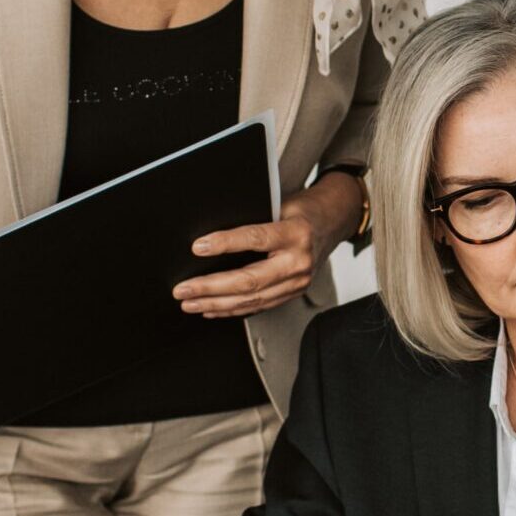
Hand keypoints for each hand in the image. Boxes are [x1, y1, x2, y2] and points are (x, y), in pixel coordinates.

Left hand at [175, 175, 362, 318]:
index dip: (225, 243)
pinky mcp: (293, 293)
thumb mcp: (281, 205)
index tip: (198, 247)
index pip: (256, 239)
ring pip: (252, 299)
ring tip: (190, 303)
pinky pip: (259, 306)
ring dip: (216, 304)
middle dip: (211, 287)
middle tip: (183, 289)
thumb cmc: (302, 211)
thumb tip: (212, 235)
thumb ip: (253, 220)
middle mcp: (299, 261)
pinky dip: (233, 309)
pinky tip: (213, 309)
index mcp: (296, 233)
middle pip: (250, 280)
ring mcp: (298, 282)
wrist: (332, 223)